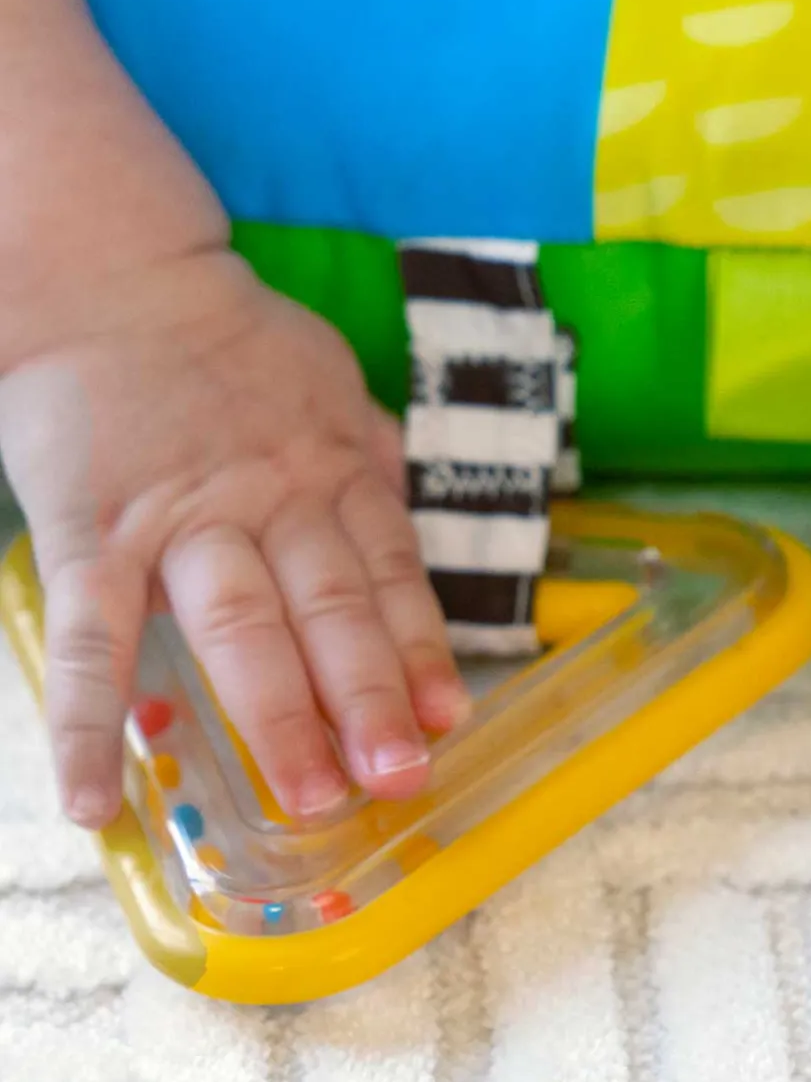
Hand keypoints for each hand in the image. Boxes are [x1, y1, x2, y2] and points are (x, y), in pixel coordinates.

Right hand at [0, 249, 468, 826]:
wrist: (115, 281)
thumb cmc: (232, 349)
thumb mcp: (330, 388)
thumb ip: (372, 458)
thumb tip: (410, 516)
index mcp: (337, 472)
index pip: (392, 575)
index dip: (424, 650)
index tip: (450, 718)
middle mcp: (274, 501)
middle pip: (331, 610)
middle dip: (369, 700)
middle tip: (400, 778)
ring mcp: (182, 521)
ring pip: (240, 628)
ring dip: (278, 717)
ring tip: (310, 799)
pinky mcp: (94, 534)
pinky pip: (93, 639)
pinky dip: (89, 724)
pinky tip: (100, 801)